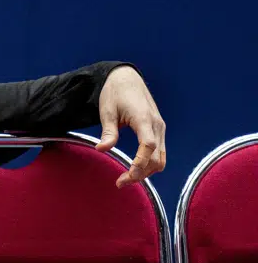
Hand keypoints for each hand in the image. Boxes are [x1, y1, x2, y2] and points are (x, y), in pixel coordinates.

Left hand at [96, 66, 165, 187]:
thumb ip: (108, 131)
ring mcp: (160, 128)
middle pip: (156, 157)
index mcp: (145, 119)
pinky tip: (135, 170)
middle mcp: (157, 125)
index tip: (128, 175)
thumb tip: (101, 149)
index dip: (140, 163)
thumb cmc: (115, 93)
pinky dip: (149, 164)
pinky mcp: (158, 131)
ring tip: (125, 179)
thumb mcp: (107, 111)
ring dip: (146, 172)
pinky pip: (159, 153)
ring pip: (161, 158)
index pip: (149, 146)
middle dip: (140, 174)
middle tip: (119, 183)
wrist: (126, 79)